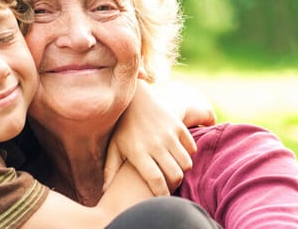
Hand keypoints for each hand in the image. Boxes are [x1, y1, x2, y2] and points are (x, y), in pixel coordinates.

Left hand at [103, 81, 196, 195]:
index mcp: (138, 152)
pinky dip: (188, 155)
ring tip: (174, 170)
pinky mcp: (178, 125)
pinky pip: (191, 148)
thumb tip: (106, 192)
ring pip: (186, 163)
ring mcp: (168, 133)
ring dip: (182, 170)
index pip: (156, 180)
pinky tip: (179, 155)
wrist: (135, 98)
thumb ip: (111, 170)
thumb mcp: (114, 147)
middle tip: (169, 185)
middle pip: (175, 174)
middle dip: (174, 185)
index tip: (161, 199)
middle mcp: (155, 143)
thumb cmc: (123, 127)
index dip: (161, 194)